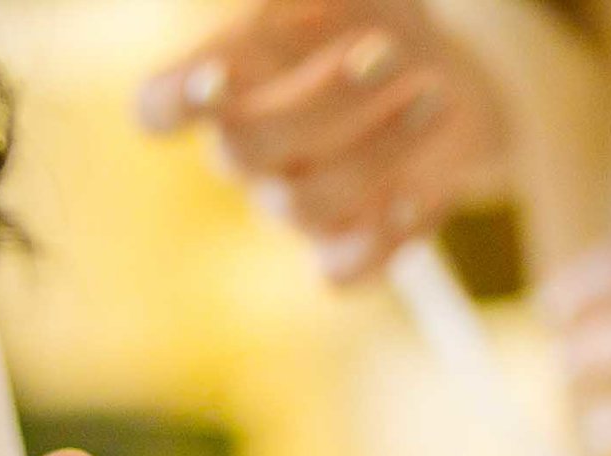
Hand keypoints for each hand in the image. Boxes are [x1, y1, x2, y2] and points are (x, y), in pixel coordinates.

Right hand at [136, 0, 508, 283]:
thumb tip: (308, 3)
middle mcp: (250, 152)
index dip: (173, 102)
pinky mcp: (346, 242)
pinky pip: (339, 272)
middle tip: (388, 49)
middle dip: (321, 101)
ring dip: (377, 149)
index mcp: (232, 81)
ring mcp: (294, 202)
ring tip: (437, 92)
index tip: (216, 78)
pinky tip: (424, 195)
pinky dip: (382, 241)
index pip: (159, 108)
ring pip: (305, 204)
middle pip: (244, 151)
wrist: (451, 78)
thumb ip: (312, 0)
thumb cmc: (379, 19)